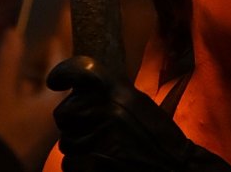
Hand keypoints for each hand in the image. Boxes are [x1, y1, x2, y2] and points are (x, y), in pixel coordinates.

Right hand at [0, 28, 65, 169]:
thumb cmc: (3, 132)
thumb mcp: (2, 94)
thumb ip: (8, 62)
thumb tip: (13, 32)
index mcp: (59, 98)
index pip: (62, 62)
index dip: (54, 44)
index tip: (48, 28)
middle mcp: (63, 108)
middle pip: (57, 75)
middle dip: (44, 59)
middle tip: (32, 39)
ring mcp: (54, 120)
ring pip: (49, 89)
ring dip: (36, 75)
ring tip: (23, 56)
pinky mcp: (44, 129)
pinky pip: (43, 102)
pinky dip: (33, 90)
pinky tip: (19, 83)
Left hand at [46, 56, 230, 171]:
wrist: (175, 169)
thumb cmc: (157, 137)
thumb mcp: (138, 103)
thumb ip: (110, 93)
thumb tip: (79, 89)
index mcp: (118, 90)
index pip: (78, 70)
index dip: (62, 74)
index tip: (55, 82)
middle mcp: (107, 109)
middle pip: (63, 112)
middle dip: (73, 123)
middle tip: (93, 131)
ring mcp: (100, 137)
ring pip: (66, 142)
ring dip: (79, 148)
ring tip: (103, 151)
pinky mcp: (94, 164)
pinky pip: (70, 164)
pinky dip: (81, 168)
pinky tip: (101, 165)